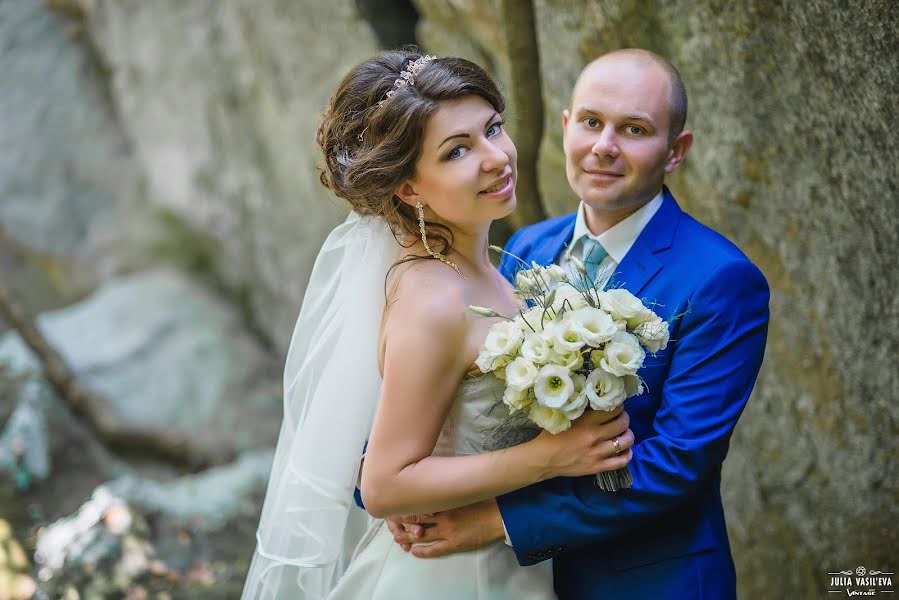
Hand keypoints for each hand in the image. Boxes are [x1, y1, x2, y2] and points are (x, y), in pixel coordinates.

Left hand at [386, 499, 504, 557]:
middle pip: (416, 520)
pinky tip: (414, 551)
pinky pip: (434, 549)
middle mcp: (443, 517)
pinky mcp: (454, 544)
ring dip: (408, 537)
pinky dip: (422, 551)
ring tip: (398, 537)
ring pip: (421, 536)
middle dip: (402, 522)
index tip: (397, 505)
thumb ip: (448, 490)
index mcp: (445, 502)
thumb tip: (435, 482)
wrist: (500, 516)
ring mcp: (448, 532)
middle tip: (392, 522)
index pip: (419, 504)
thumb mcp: (463, 491)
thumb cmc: (483, 500)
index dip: (406, 507)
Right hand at [535, 407, 633, 478]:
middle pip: (622, 424)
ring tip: (624, 433)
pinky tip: (625, 449)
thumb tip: (597, 403)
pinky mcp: (598, 467)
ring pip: (625, 442)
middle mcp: (594, 437)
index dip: (619, 406)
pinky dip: (627, 454)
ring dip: (628, 435)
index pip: (612, 410)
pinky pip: (621, 461)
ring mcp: (598, 453)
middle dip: (625, 418)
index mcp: (586, 422)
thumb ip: (581, 411)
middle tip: (622, 417)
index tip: (617, 405)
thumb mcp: (565, 418)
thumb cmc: (551, 436)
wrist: (543, 459)